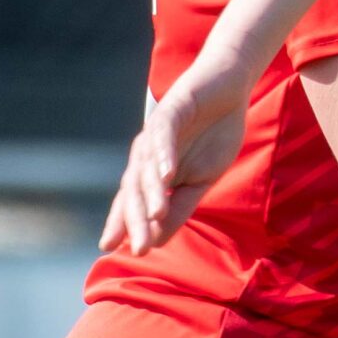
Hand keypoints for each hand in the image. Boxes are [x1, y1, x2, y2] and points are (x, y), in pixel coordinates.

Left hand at [99, 60, 253, 254]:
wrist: (228, 88)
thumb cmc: (214, 134)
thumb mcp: (200, 180)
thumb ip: (180, 207)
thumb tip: (158, 239)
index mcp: (151, 171)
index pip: (133, 201)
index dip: (122, 223)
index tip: (110, 249)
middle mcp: (146, 154)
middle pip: (136, 189)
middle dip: (136, 219)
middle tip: (138, 248)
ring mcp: (156, 133)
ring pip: (148, 167)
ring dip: (153, 192)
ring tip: (156, 216)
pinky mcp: (170, 112)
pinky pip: (164, 136)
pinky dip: (165, 155)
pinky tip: (168, 174)